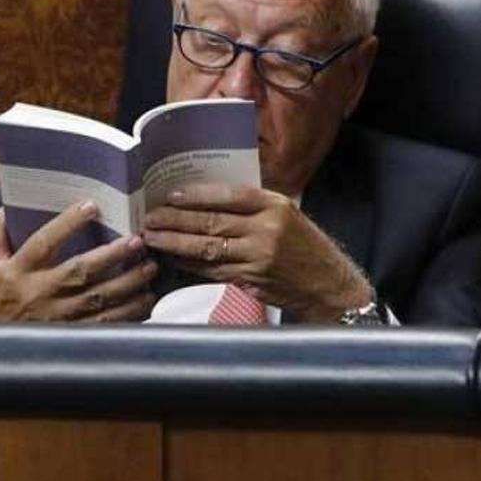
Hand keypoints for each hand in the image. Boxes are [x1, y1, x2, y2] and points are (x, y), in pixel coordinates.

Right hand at [0, 203, 158, 321]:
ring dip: (128, 283)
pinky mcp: (71, 337)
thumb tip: (12, 205)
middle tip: (137, 241)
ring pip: (98, 299)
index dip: (66, 224)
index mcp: (17, 271)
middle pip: (79, 271)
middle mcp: (38, 293)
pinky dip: (129, 312)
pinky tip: (145, 299)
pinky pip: (105, 324)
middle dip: (111, 255)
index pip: (42, 242)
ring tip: (149, 267)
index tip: (91, 206)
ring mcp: (56, 317)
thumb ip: (0, 233)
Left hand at [141, 183, 373, 321]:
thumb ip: (255, 208)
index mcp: (276, 206)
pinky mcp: (251, 279)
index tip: (171, 195)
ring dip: (175, 244)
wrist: (330, 285)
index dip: (197, 195)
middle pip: (212, 222)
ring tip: (152, 238)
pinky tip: (173, 259)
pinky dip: (189, 264)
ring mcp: (258, 257)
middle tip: (150, 218)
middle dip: (176, 220)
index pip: (229, 195)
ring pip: (206, 248)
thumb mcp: (289, 215)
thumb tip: (210, 201)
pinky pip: (212, 269)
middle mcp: (266, 229)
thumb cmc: (308, 247)